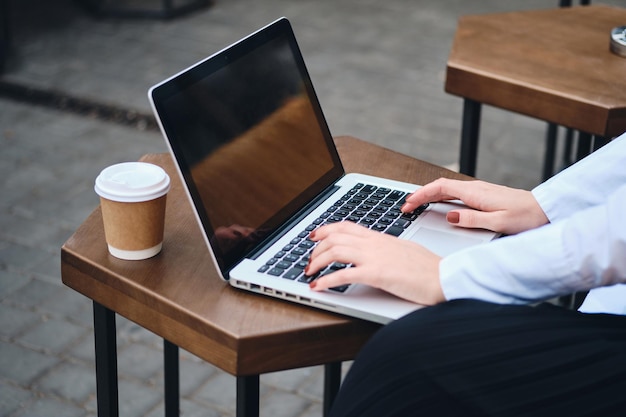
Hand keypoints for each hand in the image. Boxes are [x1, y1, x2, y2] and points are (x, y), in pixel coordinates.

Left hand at [307, 221, 444, 305]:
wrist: (444, 277)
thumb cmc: (429, 268)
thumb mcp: (404, 251)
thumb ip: (387, 250)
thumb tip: (377, 254)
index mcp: (380, 237)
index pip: (346, 226)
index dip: (326, 229)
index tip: (314, 236)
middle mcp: (374, 243)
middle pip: (335, 237)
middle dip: (316, 249)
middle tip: (308, 261)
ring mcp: (374, 257)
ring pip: (334, 251)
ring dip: (316, 262)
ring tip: (309, 273)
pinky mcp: (376, 274)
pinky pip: (343, 275)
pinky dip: (325, 280)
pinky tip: (317, 287)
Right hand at [402, 178, 548, 234]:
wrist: (546, 211)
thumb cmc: (526, 217)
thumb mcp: (498, 223)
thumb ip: (471, 219)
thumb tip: (450, 217)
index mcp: (475, 193)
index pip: (439, 188)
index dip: (420, 195)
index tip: (407, 205)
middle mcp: (475, 188)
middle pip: (440, 187)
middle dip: (420, 195)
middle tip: (406, 207)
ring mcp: (479, 191)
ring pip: (447, 190)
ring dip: (430, 196)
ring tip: (417, 206)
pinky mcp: (484, 196)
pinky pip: (456, 194)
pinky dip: (441, 198)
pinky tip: (439, 206)